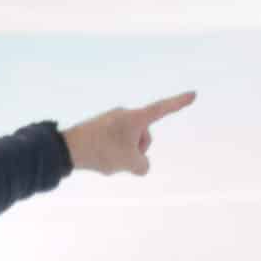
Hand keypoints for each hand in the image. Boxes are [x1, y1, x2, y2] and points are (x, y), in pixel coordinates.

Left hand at [64, 92, 195, 176]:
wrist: (67, 148)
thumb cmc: (102, 152)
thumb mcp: (132, 164)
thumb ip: (144, 165)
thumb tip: (138, 163)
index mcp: (136, 118)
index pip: (163, 109)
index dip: (179, 103)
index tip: (193, 94)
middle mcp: (125, 115)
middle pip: (144, 138)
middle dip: (137, 152)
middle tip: (120, 160)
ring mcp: (111, 120)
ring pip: (129, 143)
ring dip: (124, 155)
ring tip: (107, 160)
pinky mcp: (100, 128)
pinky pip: (116, 143)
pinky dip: (112, 154)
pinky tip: (99, 159)